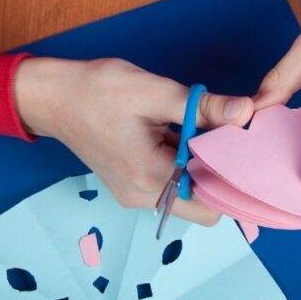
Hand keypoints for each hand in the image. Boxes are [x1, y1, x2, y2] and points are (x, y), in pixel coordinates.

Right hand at [14, 57, 253, 224]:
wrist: (54, 97)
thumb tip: (247, 111)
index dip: (234, 178)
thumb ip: (203, 107)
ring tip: (200, 133)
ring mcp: (134, 194)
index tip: (243, 147)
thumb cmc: (98, 91)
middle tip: (223, 138)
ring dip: (199, 170)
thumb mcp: (153, 91)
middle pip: (202, 208)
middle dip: (219, 176)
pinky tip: (178, 136)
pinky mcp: (129, 185)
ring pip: (186, 197)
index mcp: (150, 177)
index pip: (212, 204)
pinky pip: (168, 186)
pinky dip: (181, 167)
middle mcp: (143, 197)